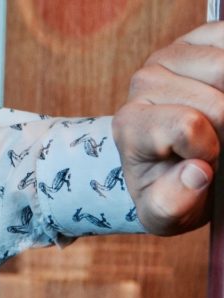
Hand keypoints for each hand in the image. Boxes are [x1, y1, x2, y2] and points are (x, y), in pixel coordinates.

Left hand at [113, 22, 223, 235]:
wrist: (176, 164)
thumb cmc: (173, 188)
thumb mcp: (166, 212)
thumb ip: (173, 202)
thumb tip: (197, 173)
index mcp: (131, 124)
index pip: (187, 125)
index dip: (209, 150)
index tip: (204, 165)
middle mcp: (144, 83)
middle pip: (218, 101)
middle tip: (217, 142)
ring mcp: (170, 56)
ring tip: (222, 122)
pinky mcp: (199, 37)